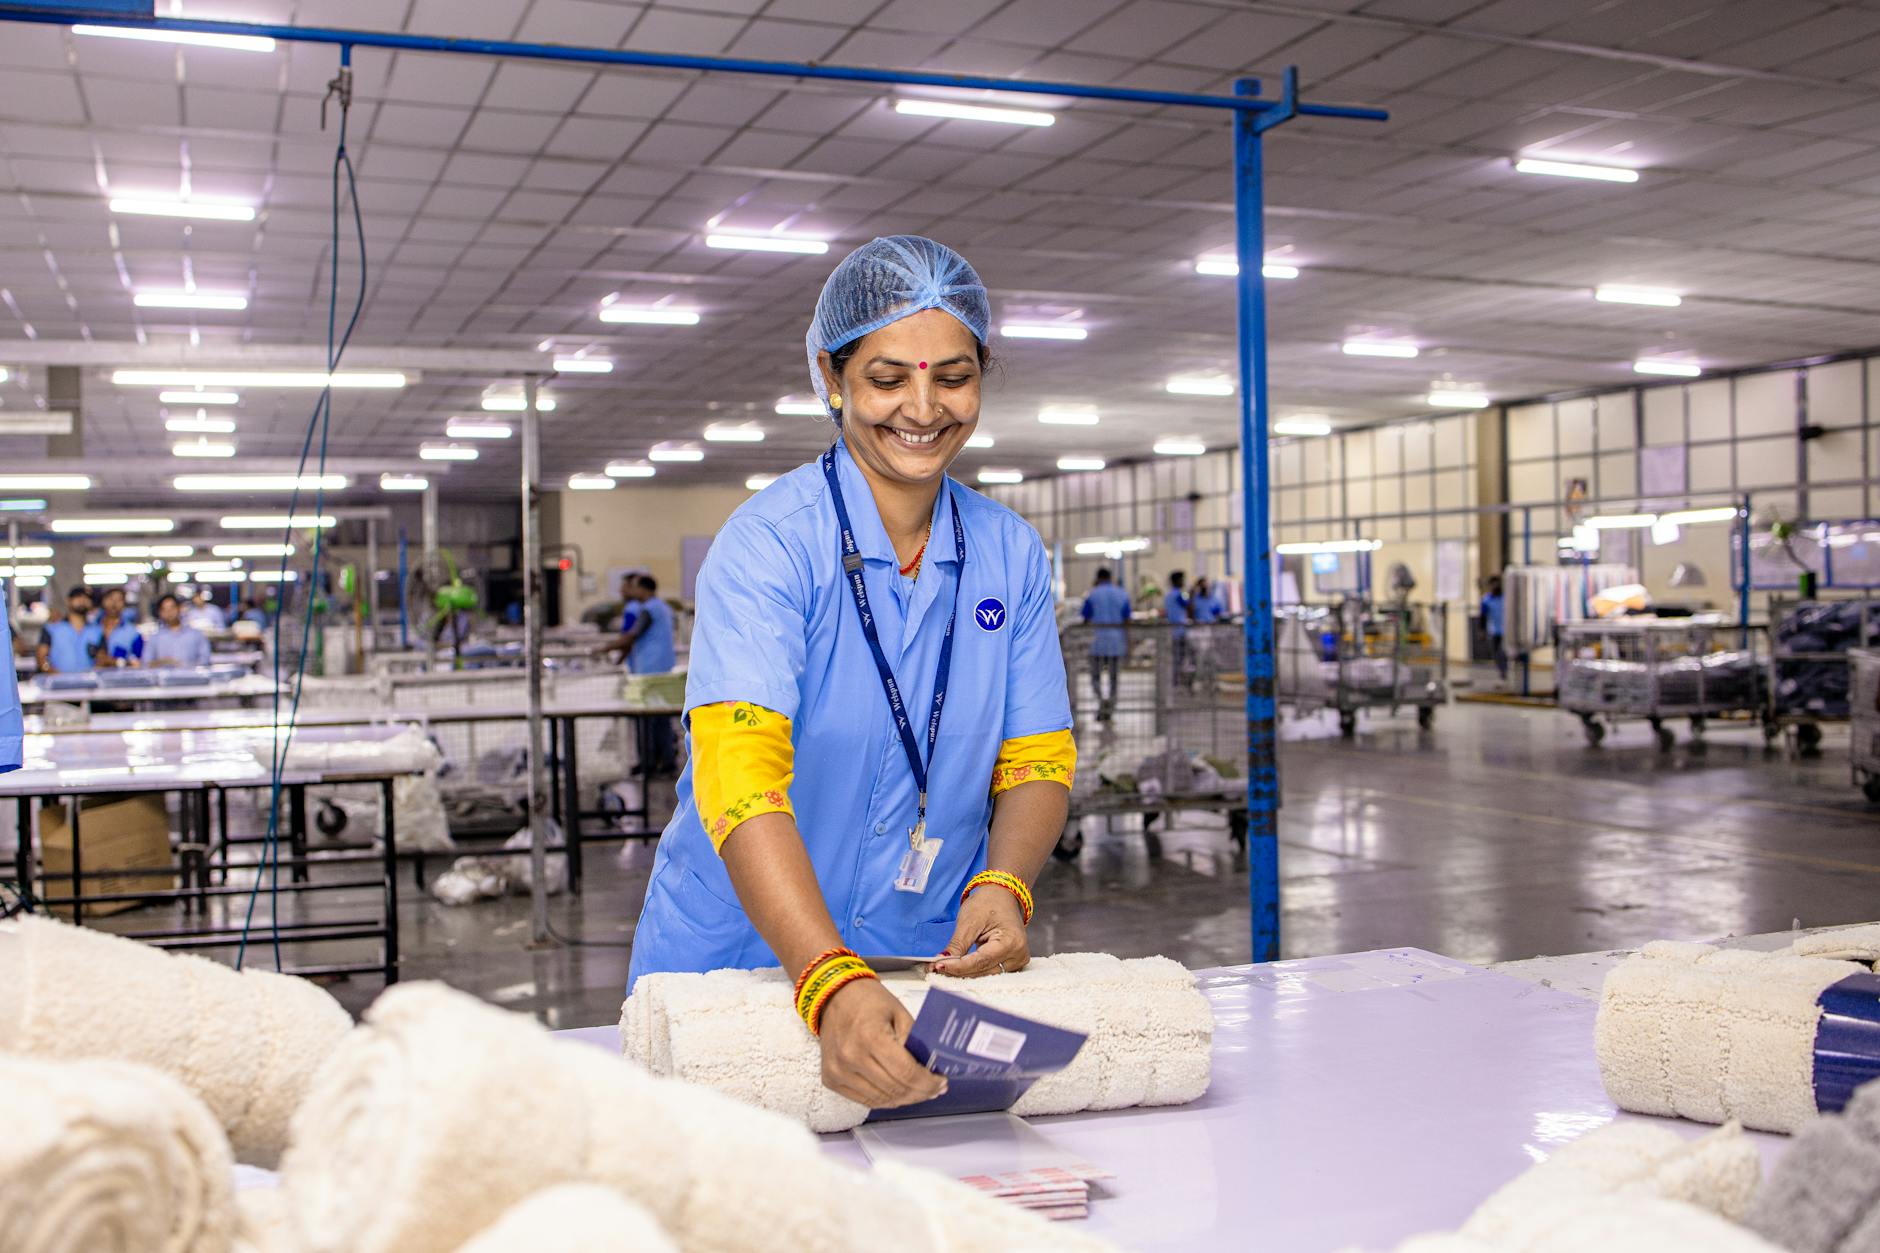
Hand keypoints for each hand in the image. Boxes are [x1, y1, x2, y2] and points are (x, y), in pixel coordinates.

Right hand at [817, 977, 945, 1108]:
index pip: (906, 1072)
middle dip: (920, 1093)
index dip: (927, 1083)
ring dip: (904, 1099)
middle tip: (934, 1090)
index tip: (941, 1083)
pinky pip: (864, 1100)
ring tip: (919, 1093)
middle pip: (895, 1089)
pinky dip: (885, 1100)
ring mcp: (839, 1071)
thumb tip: (930, 1069)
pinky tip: (898, 1094)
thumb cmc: (869, 1001)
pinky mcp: (831, 1079)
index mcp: (870, 1036)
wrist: (835, 997)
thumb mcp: (899, 1013)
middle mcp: (851, 1057)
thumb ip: (914, 1042)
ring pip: (881, 1099)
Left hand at [932, 884, 1028, 977]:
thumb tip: (941, 963)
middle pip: (983, 971)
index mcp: (1011, 941)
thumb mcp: (969, 921)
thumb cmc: (989, 903)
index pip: (981, 961)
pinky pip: (989, 971)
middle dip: (958, 971)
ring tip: (944, 966)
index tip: (938, 966)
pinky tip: (957, 967)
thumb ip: (957, 945)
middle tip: (936, 967)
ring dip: (964, 972)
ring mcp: (1017, 960)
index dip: (958, 966)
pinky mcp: (1011, 963)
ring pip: (985, 974)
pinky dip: (973, 969)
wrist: (1002, 895)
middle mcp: (1018, 954)